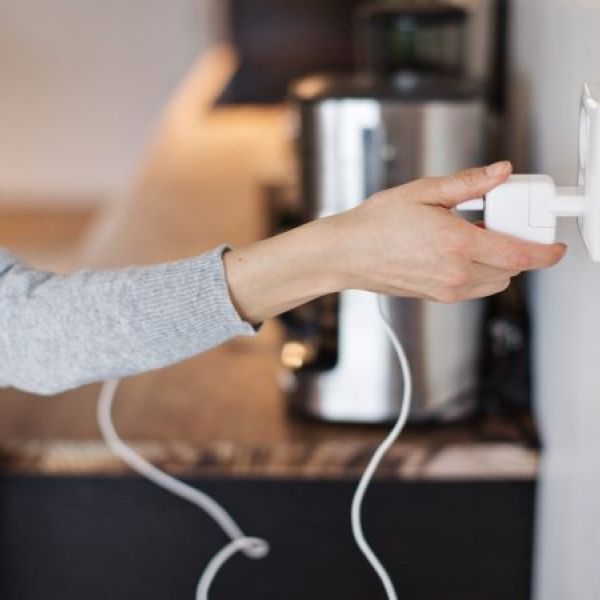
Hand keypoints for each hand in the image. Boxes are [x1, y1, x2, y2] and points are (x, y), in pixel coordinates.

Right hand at [329, 161, 565, 302]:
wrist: (347, 254)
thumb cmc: (376, 224)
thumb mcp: (424, 192)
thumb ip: (469, 183)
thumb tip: (501, 173)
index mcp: (457, 245)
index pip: (520, 255)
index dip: (546, 252)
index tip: (555, 248)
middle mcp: (456, 273)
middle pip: (512, 268)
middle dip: (515, 247)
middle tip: (497, 223)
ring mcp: (448, 289)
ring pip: (496, 281)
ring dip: (498, 261)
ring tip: (472, 237)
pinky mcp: (438, 296)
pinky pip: (475, 287)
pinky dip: (479, 271)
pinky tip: (458, 251)